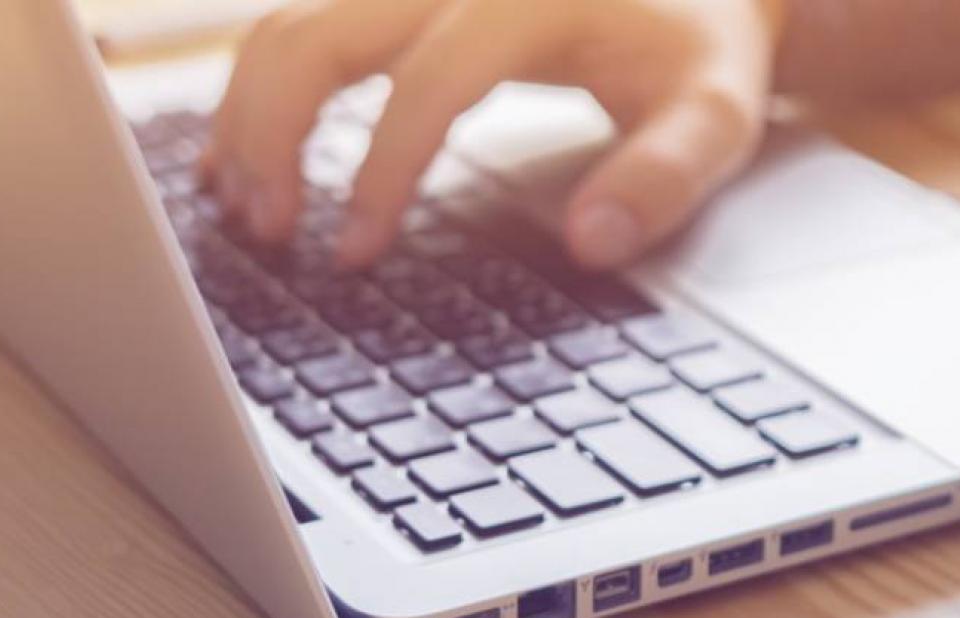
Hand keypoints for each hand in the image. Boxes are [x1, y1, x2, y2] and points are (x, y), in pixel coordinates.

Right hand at [202, 0, 781, 268]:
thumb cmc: (703, 48)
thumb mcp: (715, 113)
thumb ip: (663, 176)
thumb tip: (592, 244)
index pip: (430, 80)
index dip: (381, 169)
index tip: (354, 252)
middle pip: (323, 32)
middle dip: (275, 132)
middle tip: (267, 232)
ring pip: (295, 23)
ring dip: (251, 111)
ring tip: (244, 208)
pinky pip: (307, 24)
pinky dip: (265, 86)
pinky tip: (243, 154)